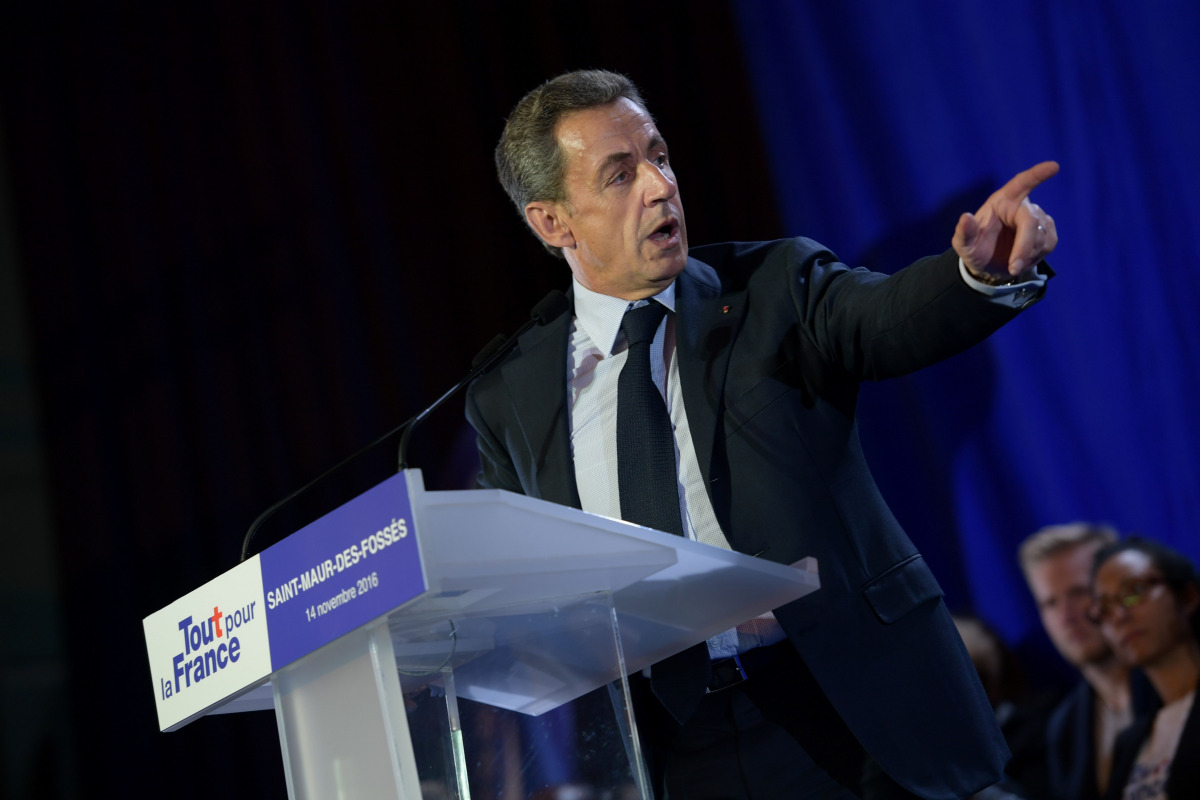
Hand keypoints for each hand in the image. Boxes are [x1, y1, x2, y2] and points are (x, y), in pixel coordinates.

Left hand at [953, 161, 1058, 281]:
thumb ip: (964, 232)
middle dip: (1024, 246)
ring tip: (1012, 262)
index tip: (1054, 167)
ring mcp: (1038, 219)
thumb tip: (966, 217)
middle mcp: (1022, 207)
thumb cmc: (974, 248)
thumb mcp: (963, 244)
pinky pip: (1049, 244)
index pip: (1021, 183)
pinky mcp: (1048, 232)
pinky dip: (1035, 257)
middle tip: (1014, 268)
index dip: (1037, 175)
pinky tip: (1023, 259)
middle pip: (1031, 221)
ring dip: (1027, 255)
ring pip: (1041, 236)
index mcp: (1002, 201)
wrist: (987, 266)